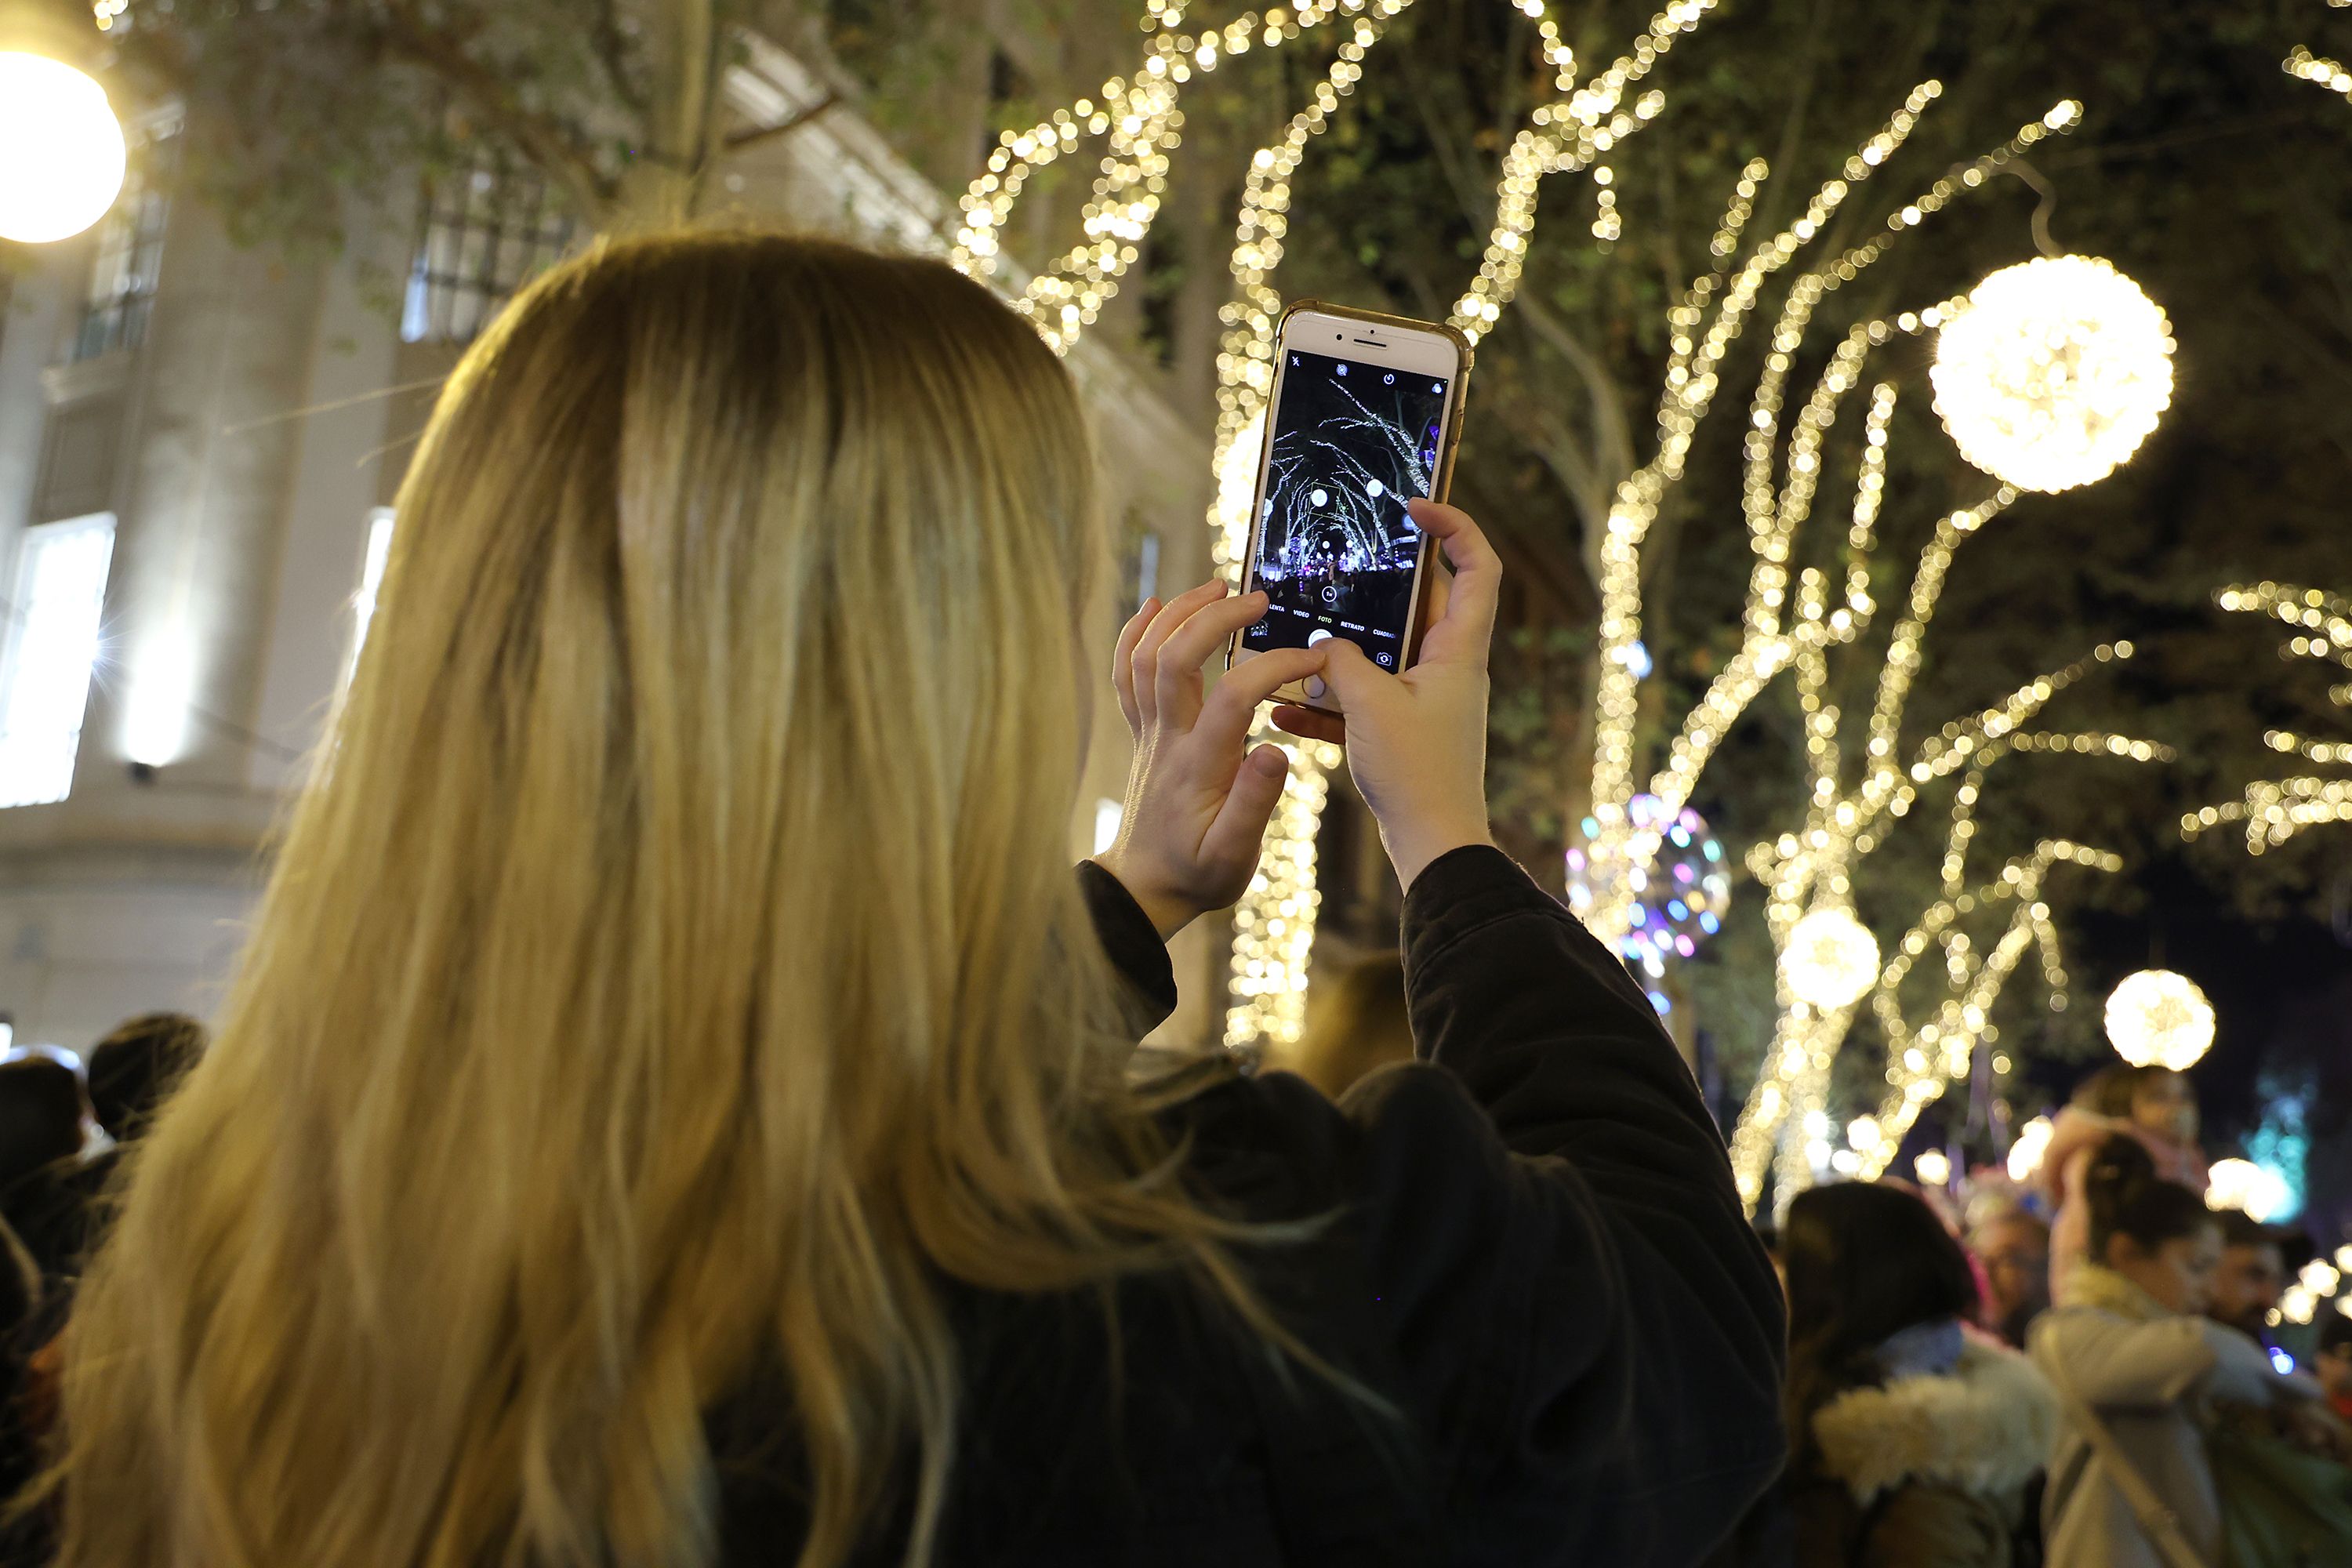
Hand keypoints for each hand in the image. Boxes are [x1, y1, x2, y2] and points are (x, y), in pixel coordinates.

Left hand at [1095, 581, 1328, 938]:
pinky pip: (1127, 674)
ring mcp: (1149, 733)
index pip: (1235, 695)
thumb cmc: (1197, 874)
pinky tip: (1153, 607)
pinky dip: (1135, 634)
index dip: (1274, 665)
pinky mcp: (1142, 734)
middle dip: (1215, 618)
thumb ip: (1254, 804)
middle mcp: (1167, 739)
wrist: (1146, 888)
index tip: (1314, 657)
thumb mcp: (1234, 856)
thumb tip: (1275, 751)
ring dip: (1177, 613)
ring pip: (1146, 656)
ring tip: (1216, 587)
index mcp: (1199, 765)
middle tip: (1257, 598)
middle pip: (1176, 658)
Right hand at [1271, 498, 1496, 888]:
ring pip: (1382, 655)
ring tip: (1293, 648)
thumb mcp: (1370, 706)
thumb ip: (1341, 663)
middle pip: (1418, 606)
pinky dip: (1328, 701)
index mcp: (1459, 651)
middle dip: (1372, 591)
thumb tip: (1323, 647)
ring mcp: (1426, 700)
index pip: (1476, 566)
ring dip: (1339, 653)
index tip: (1414, 506)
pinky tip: (1283, 711)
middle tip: (1332, 572)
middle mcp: (1448, 669)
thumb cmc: (1417, 775)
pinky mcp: (1403, 732)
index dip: (1453, 526)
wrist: (1433, 848)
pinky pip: (1363, 700)